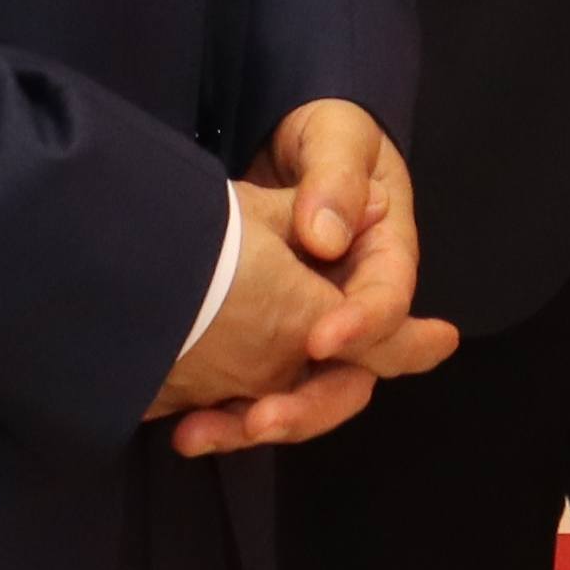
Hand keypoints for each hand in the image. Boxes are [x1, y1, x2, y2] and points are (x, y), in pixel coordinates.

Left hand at [150, 114, 461, 457]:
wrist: (282, 144)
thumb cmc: (326, 135)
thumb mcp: (337, 137)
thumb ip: (335, 179)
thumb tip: (326, 237)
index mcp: (385, 261)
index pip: (386, 307)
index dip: (361, 330)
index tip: (317, 340)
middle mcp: (354, 308)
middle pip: (349, 376)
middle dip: (305, 406)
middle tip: (258, 420)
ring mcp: (310, 332)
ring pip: (299, 396)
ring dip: (254, 422)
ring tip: (199, 434)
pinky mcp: (268, 344)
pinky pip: (256, 391)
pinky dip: (224, 414)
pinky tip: (183, 427)